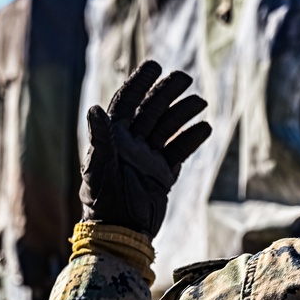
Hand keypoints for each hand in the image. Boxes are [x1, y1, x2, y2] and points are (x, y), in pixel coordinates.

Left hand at [80, 60, 211, 236]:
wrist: (121, 234)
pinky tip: (205, 128)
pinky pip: (179, 150)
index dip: (139, 83)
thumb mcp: (100, 170)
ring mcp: (148, 158)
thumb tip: (95, 109)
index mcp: (113, 138)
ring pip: (169, 128)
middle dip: (167, 92)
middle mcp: (131, 144)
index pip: (127, 102)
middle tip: (185, 78)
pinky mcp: (164, 174)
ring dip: (184, 113)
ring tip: (200, 103)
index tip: (154, 66)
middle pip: (152, 110)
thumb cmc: (104, 203)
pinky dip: (192, 138)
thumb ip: (101, 140)